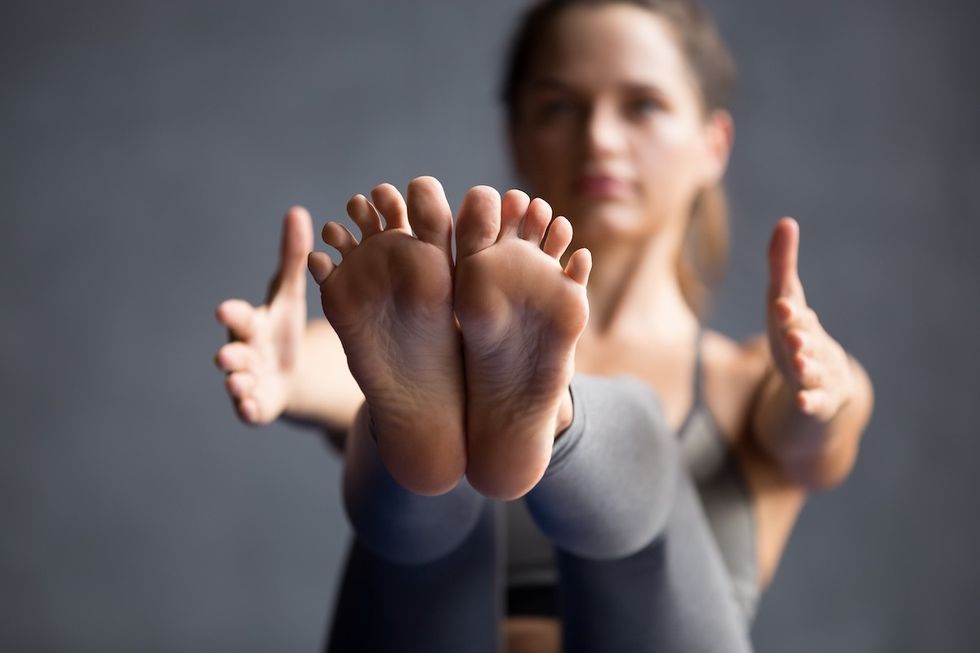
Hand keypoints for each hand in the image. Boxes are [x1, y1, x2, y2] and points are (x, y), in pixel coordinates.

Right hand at [214, 206, 312, 423]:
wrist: (289, 375)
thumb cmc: (282, 329)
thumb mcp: (289, 295)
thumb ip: (292, 258)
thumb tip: (298, 211)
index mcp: (251, 324)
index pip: (240, 317)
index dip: (232, 315)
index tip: (224, 311)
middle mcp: (243, 352)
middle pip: (232, 351)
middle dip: (229, 353)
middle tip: (225, 355)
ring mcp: (246, 380)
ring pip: (236, 381)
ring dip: (235, 382)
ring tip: (236, 383)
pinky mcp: (255, 405)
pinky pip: (249, 409)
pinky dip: (247, 408)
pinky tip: (250, 408)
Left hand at [766, 218, 854, 421]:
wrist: (826, 381)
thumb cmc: (797, 333)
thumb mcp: (785, 303)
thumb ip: (782, 265)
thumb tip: (786, 220)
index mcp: (802, 323)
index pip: (794, 315)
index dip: (788, 311)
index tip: (781, 303)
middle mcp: (815, 347)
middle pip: (807, 342)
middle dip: (800, 337)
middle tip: (793, 334)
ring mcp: (819, 374)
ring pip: (813, 371)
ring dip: (806, 366)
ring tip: (798, 361)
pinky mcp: (819, 400)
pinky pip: (814, 403)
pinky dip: (810, 402)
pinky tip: (802, 403)